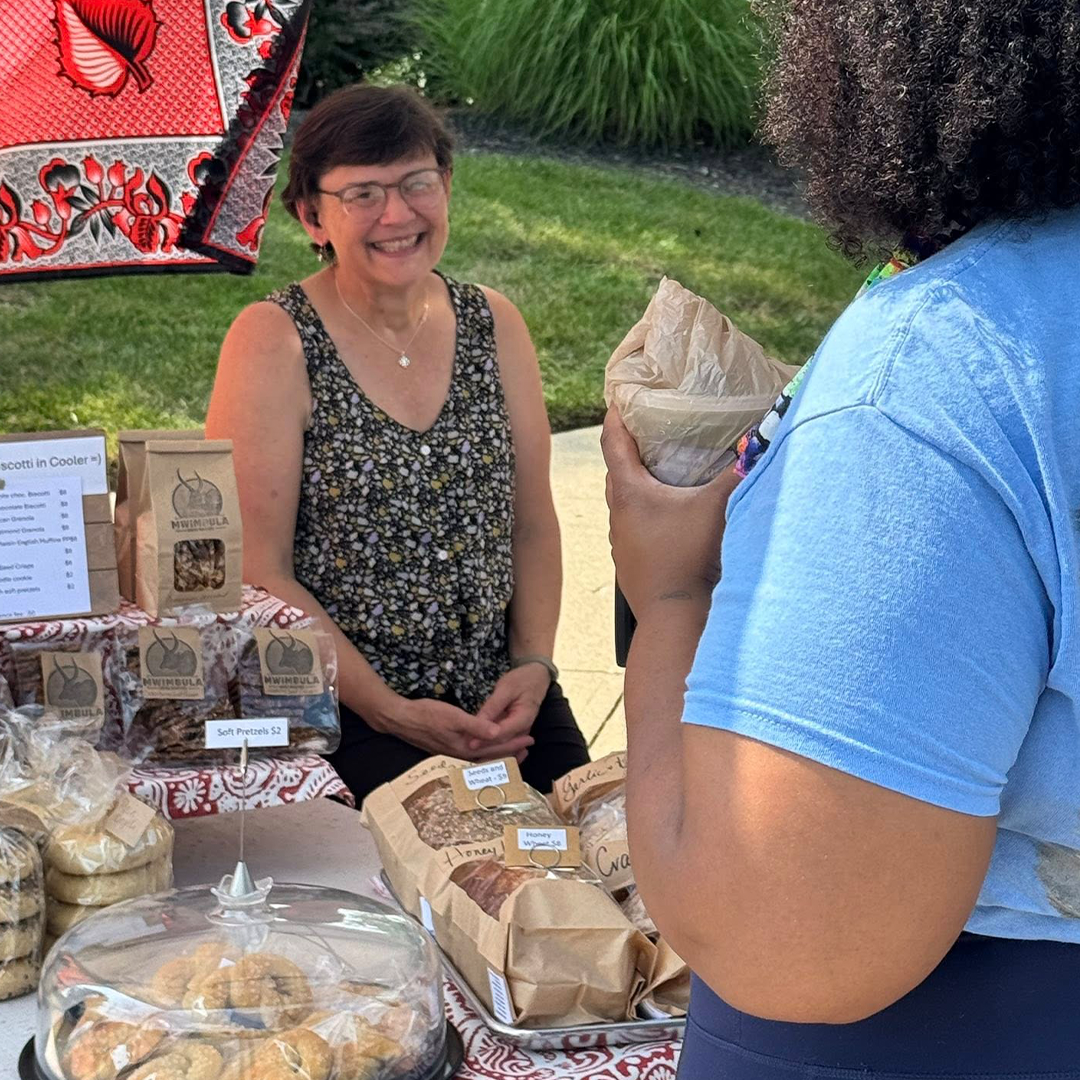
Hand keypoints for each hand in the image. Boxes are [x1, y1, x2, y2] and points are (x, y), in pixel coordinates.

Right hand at [383, 697, 533, 761]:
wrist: (401, 718)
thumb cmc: (426, 715)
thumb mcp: (453, 716)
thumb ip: (476, 726)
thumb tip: (498, 732)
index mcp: (465, 749)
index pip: (496, 749)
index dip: (514, 743)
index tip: (529, 739)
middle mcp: (461, 756)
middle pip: (492, 758)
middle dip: (512, 752)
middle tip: (529, 746)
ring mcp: (454, 754)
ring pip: (484, 758)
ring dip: (501, 753)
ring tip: (517, 750)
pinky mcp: (449, 749)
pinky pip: (476, 755)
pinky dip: (488, 752)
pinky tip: (490, 747)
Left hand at [470, 665, 550, 752]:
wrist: (536, 679)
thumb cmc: (521, 680)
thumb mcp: (506, 688)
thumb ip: (493, 707)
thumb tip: (478, 723)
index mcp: (523, 718)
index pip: (503, 734)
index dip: (486, 739)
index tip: (470, 743)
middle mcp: (523, 730)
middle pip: (502, 744)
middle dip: (483, 747)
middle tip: (463, 749)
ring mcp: (520, 733)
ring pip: (502, 745)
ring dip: (486, 749)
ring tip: (466, 750)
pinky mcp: (514, 732)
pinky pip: (502, 741)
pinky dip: (490, 745)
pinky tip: (476, 746)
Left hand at [602, 406, 740, 619]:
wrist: (674, 617)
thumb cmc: (688, 559)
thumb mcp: (716, 507)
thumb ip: (739, 471)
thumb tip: (763, 439)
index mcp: (629, 492)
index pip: (612, 442)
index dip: (616, 416)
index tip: (620, 397)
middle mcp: (618, 514)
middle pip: (617, 471)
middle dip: (630, 448)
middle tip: (650, 429)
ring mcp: (622, 541)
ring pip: (625, 501)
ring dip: (639, 484)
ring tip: (663, 470)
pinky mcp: (633, 563)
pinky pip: (636, 526)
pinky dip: (649, 512)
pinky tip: (671, 516)